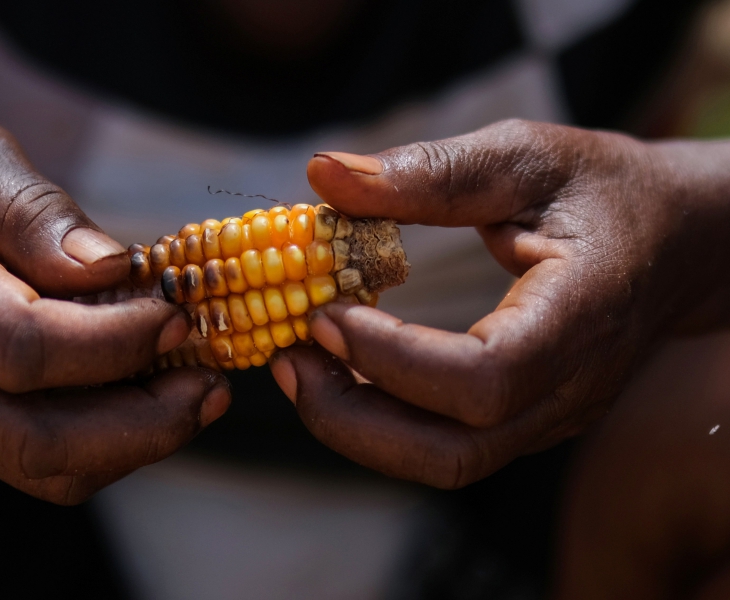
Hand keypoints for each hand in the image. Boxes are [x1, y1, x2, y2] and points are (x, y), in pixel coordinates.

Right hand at [0, 119, 229, 503]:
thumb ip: (34, 211)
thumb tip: (114, 270)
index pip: (23, 347)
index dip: (114, 343)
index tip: (179, 314)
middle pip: (37, 441)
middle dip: (144, 424)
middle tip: (211, 384)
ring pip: (43, 469)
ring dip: (136, 444)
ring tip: (199, 394)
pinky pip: (38, 462)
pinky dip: (108, 443)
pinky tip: (152, 399)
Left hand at [270, 119, 729, 487]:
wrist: (674, 239)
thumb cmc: (599, 189)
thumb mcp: (524, 156)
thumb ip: (431, 170)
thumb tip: (322, 173)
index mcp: (580, 316)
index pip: (484, 378)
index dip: (393, 358)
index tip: (325, 311)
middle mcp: (567, 389)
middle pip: (451, 451)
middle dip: (351, 415)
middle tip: (286, 356)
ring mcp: (547, 416)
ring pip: (441, 462)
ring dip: (355, 426)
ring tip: (296, 365)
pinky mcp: (523, 419)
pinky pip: (443, 443)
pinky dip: (379, 418)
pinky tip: (338, 368)